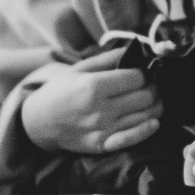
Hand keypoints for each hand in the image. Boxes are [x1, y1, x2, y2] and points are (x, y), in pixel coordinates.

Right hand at [21, 47, 162, 153]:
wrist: (39, 122)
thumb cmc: (60, 91)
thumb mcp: (79, 69)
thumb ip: (107, 59)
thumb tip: (134, 49)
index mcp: (94, 86)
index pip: (137, 78)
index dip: (144, 73)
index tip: (142, 73)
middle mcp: (100, 108)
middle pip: (144, 96)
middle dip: (153, 88)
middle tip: (152, 85)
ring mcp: (103, 128)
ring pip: (144, 116)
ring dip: (155, 106)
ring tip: (155, 100)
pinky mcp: (103, 144)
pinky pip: (132, 139)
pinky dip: (147, 130)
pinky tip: (154, 122)